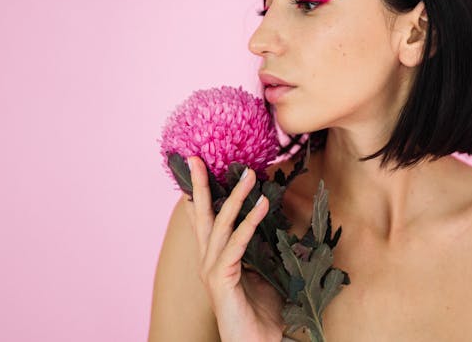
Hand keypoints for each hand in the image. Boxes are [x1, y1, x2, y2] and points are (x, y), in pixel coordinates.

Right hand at [184, 156, 284, 341]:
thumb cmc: (262, 313)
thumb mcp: (264, 272)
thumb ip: (262, 249)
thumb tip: (274, 224)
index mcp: (216, 258)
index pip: (205, 220)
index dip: (200, 193)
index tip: (199, 168)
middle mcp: (208, 261)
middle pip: (202, 216)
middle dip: (199, 185)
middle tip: (197, 158)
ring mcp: (212, 271)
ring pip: (220, 224)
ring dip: (235, 196)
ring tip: (249, 174)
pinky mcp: (222, 280)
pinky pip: (236, 245)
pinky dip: (249, 223)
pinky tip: (261, 206)